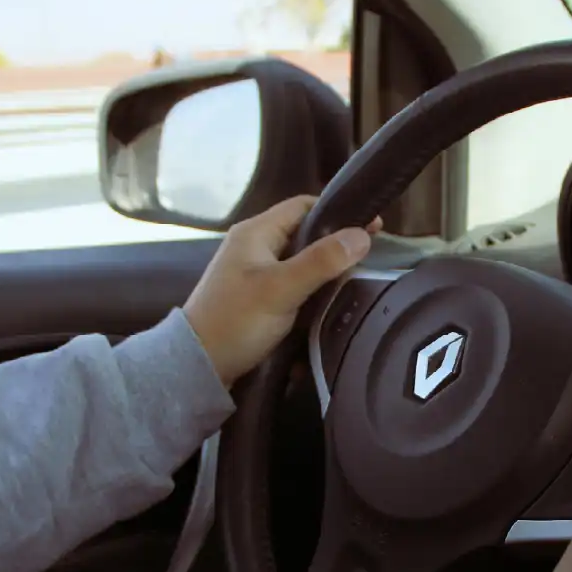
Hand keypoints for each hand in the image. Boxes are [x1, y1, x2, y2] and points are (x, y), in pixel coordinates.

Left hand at [183, 196, 378, 386]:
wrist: (199, 365)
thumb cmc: (236, 320)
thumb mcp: (282, 289)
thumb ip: (322, 261)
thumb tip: (362, 235)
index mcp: (255, 232)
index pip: (304, 206)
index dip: (338, 212)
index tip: (372, 227)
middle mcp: (254, 246)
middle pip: (305, 234)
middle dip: (335, 245)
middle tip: (369, 259)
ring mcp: (254, 272)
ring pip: (301, 262)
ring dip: (325, 271)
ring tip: (356, 282)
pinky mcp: (257, 297)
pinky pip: (292, 285)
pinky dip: (311, 291)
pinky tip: (329, 303)